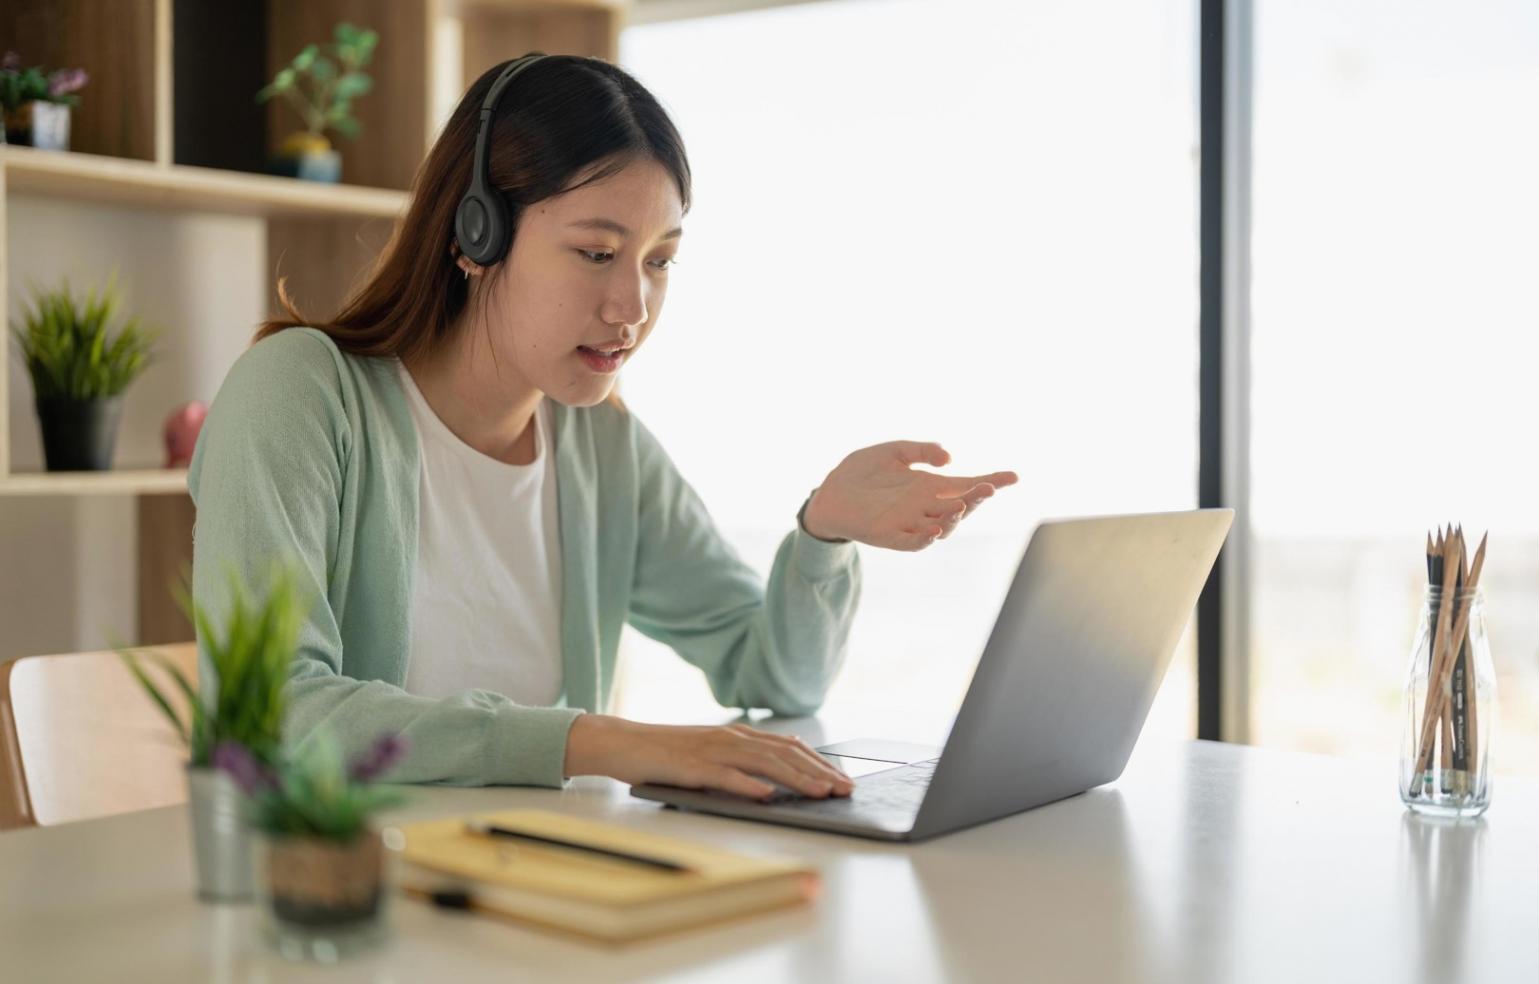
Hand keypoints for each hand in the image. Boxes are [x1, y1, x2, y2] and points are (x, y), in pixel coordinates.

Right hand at [563, 715, 854, 799]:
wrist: (625, 742)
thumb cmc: (669, 753)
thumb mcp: (713, 752)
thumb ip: (743, 761)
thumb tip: (777, 780)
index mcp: (739, 735)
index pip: (789, 747)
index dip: (819, 762)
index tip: (843, 779)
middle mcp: (731, 738)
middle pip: (785, 753)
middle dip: (819, 772)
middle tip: (844, 790)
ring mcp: (713, 751)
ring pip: (763, 763)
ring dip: (795, 778)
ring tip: (819, 793)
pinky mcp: (692, 767)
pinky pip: (725, 776)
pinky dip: (748, 785)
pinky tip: (767, 795)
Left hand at [802, 441, 1017, 550]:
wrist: (829, 492)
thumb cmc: (862, 471)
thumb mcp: (894, 451)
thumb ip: (921, 451)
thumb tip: (949, 458)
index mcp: (930, 487)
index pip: (967, 486)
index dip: (991, 482)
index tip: (1013, 477)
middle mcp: (925, 508)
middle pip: (960, 508)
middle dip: (976, 499)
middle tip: (987, 489)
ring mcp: (909, 523)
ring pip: (941, 527)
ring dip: (954, 519)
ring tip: (963, 506)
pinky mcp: (889, 536)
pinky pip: (912, 543)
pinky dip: (924, 539)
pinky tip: (934, 531)